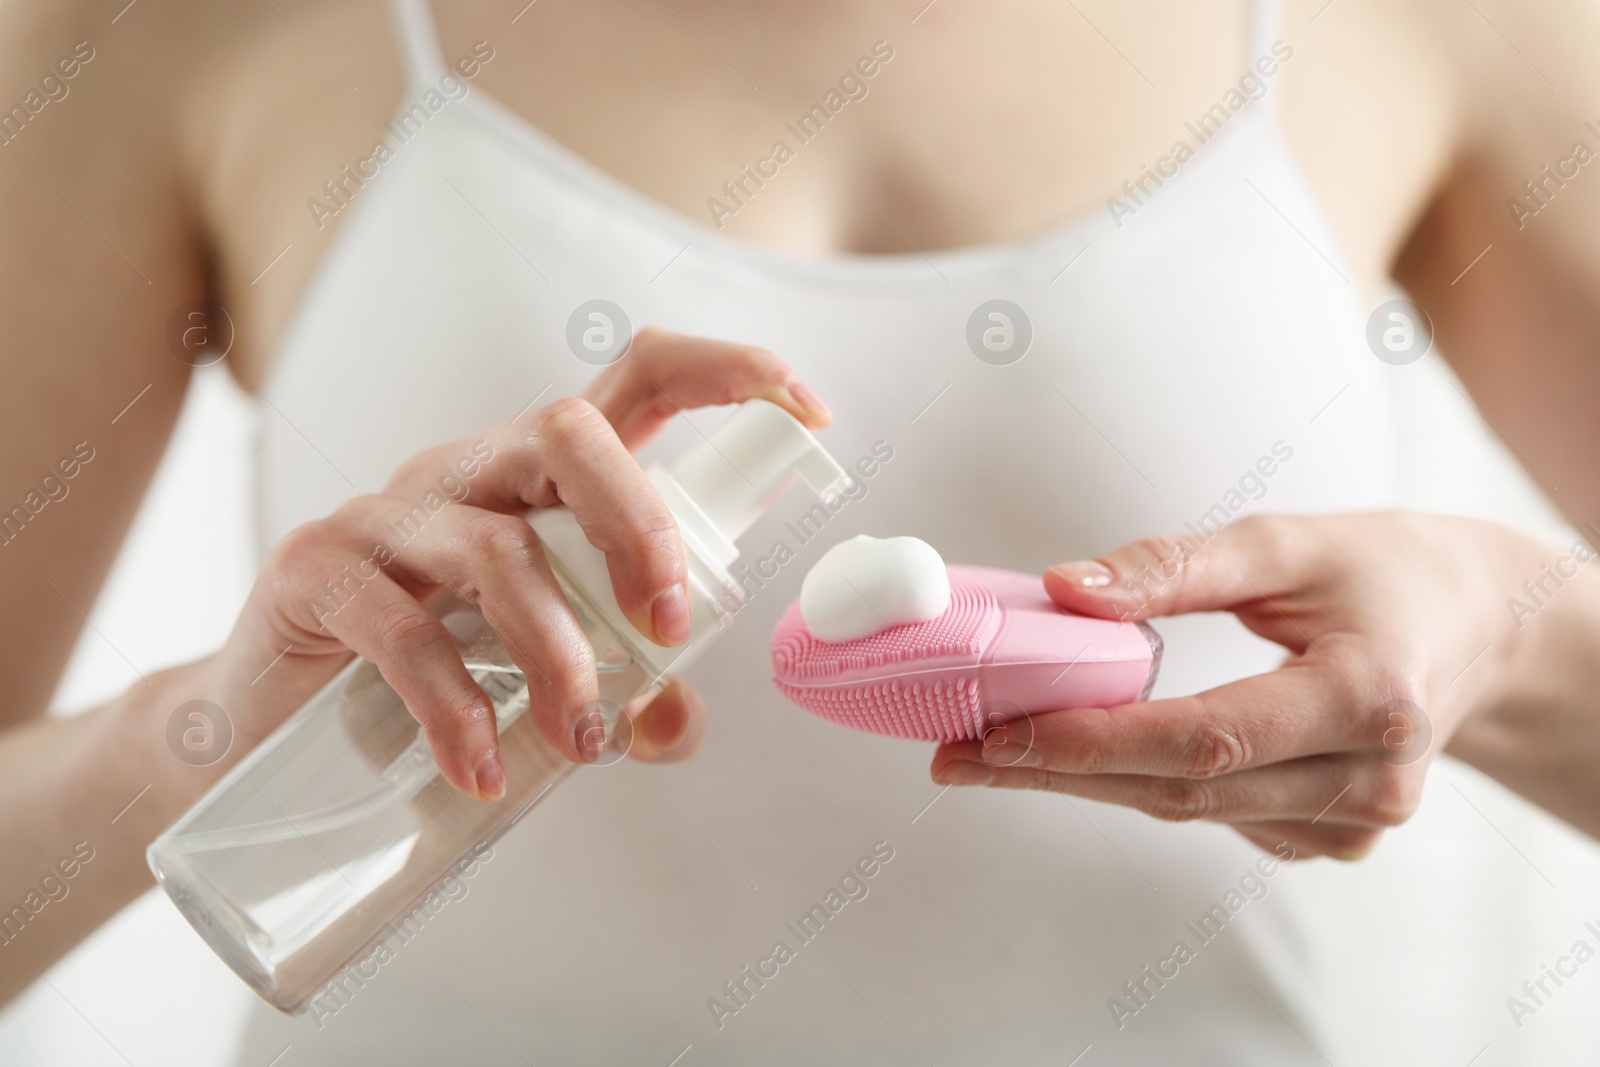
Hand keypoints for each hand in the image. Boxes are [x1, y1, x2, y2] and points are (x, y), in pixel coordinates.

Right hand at [202, 328, 829, 799]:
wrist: (267, 720)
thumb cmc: (428, 678)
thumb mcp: (542, 678)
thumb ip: (626, 694)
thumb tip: (679, 720)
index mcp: (538, 478)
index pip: (640, 379)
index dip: (730, 372)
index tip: (812, 411)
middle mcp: (467, 471)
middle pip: (570, 433)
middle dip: (641, 526)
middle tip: (668, 629)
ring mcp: (386, 511)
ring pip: (498, 548)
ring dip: (560, 653)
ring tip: (581, 744)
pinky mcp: (317, 569)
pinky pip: (403, 630)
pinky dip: (457, 710)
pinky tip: (483, 771)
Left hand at [929, 513, 1564, 858]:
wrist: (1480, 628)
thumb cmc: (1389, 575)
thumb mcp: (1287, 543)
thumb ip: (1173, 567)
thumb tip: (1065, 590)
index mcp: (1367, 698)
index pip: (1205, 738)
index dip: (1094, 741)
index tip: (998, 735)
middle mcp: (1369, 778)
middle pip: (1183, 790)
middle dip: (1058, 773)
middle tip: (960, 755)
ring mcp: (1354, 822)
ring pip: (1190, 810)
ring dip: (1089, 781)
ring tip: (997, 750)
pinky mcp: (1333, 838)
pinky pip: (1216, 816)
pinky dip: (1145, 784)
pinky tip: (1092, 756)